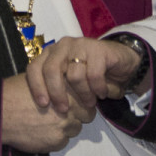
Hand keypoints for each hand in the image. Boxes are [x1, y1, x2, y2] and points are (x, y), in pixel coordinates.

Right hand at [1, 73, 94, 153]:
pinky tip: (40, 132)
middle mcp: (72, 106)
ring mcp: (65, 125)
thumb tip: (73, 89)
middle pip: (87, 115)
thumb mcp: (41, 78)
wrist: (0, 111)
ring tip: (46, 123)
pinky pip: (62, 142)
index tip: (71, 103)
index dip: (81, 101)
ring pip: (75, 129)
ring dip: (65, 128)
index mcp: (69, 88)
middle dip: (77, 115)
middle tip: (60, 114)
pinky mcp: (57, 141)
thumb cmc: (17, 92)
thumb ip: (60, 84)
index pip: (88, 97)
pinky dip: (54, 139)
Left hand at [26, 36, 142, 113]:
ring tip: (90, 102)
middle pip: (51, 70)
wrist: (121, 61)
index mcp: (51, 53)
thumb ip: (56, 87)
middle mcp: (63, 46)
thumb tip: (43, 107)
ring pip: (74, 76)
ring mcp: (81, 45)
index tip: (43, 104)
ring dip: (84, 94)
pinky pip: (94, 75)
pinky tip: (102, 93)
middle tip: (64, 110)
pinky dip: (98, 88)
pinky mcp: (98, 49)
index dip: (36, 87)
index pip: (35, 67)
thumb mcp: (69, 81)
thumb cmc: (90, 73)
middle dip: (57, 93)